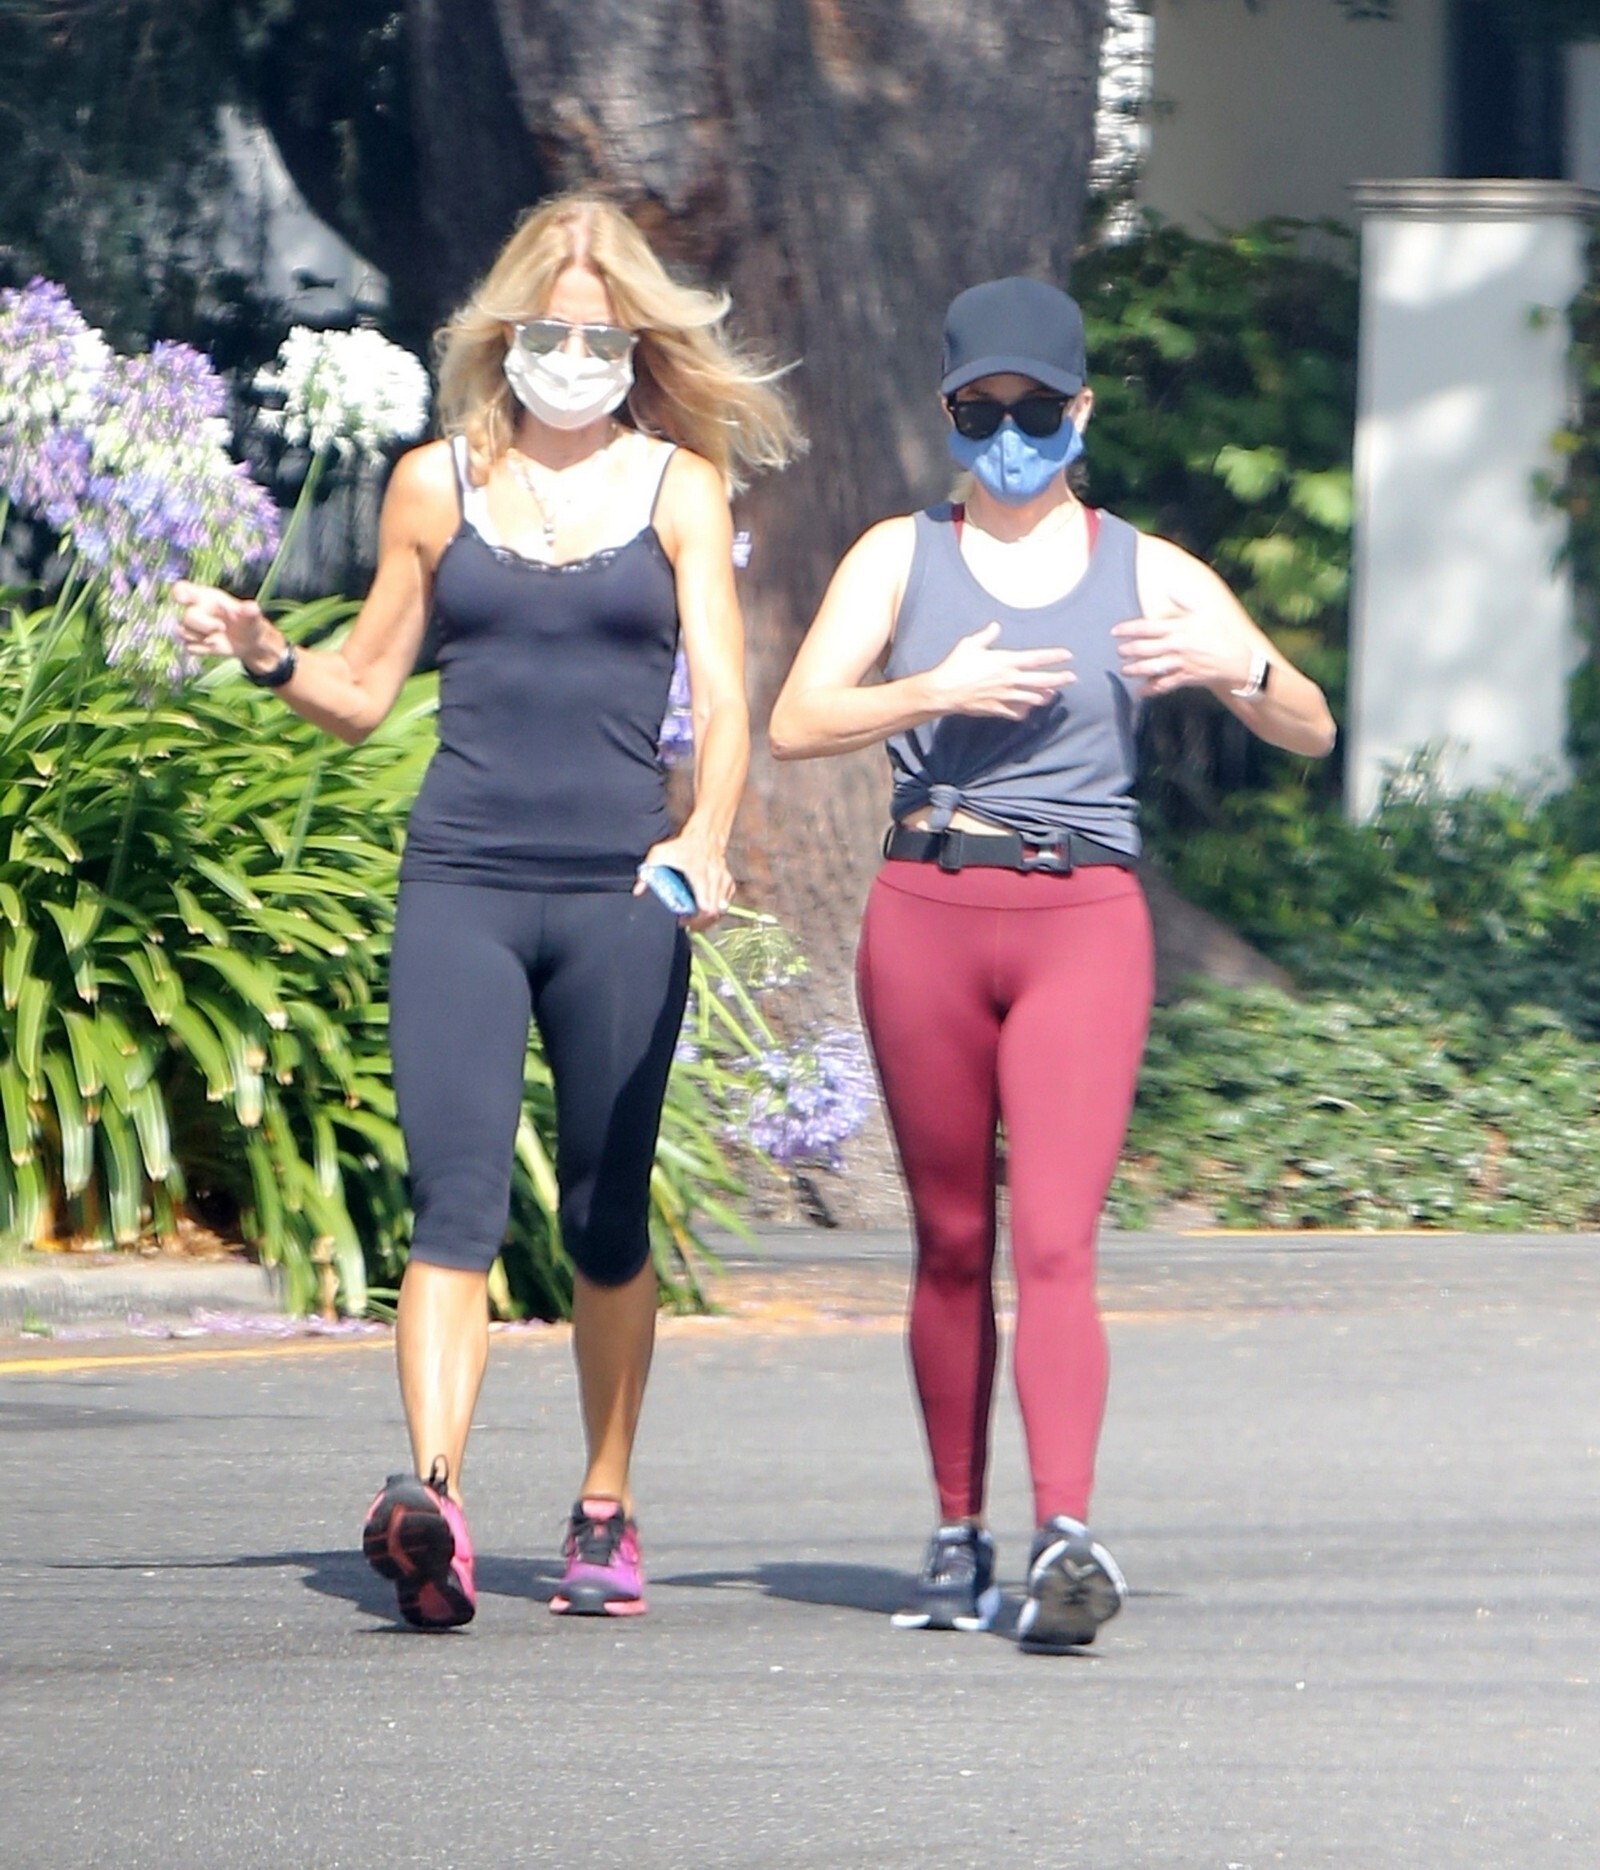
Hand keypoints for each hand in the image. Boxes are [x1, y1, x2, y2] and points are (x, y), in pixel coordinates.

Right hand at [172, 580, 278, 670]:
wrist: (249, 643)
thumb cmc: (249, 623)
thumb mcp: (252, 616)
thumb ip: (250, 611)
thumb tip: (252, 607)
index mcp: (205, 597)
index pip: (183, 589)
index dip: (178, 593)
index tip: (184, 599)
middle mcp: (195, 610)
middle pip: (186, 617)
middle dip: (205, 625)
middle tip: (222, 628)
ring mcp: (193, 627)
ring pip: (182, 632)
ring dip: (201, 639)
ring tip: (218, 637)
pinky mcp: (193, 642)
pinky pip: (188, 647)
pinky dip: (202, 649)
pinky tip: (214, 646)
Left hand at [634, 828, 734, 930]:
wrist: (704, 834)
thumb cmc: (682, 845)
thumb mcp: (659, 854)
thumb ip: (647, 873)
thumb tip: (638, 891)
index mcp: (699, 876)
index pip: (705, 907)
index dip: (695, 920)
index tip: (682, 920)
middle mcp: (714, 880)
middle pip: (714, 913)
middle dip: (700, 922)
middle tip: (688, 922)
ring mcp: (723, 881)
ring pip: (722, 909)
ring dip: (709, 917)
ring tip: (695, 917)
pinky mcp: (727, 881)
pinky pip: (726, 901)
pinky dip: (718, 907)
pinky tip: (706, 906)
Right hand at [924, 621, 1073, 720]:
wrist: (944, 691)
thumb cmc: (956, 666)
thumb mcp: (970, 644)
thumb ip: (986, 636)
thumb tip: (995, 626)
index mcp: (1006, 661)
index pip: (1037, 658)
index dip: (1054, 656)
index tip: (1067, 655)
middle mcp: (1010, 679)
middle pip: (1042, 680)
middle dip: (1059, 678)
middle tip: (1072, 677)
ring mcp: (1005, 696)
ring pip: (1033, 698)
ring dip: (1045, 695)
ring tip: (1052, 694)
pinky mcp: (997, 709)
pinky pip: (1017, 712)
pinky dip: (1025, 711)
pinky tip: (1029, 709)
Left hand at [1112, 603, 1255, 697]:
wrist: (1238, 660)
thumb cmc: (1220, 635)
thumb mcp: (1205, 613)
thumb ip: (1185, 602)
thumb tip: (1171, 590)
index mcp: (1179, 628)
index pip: (1147, 627)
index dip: (1128, 629)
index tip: (1115, 631)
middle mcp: (1177, 646)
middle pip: (1144, 649)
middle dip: (1128, 651)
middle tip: (1119, 652)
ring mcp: (1180, 663)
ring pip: (1151, 667)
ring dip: (1134, 669)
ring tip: (1124, 670)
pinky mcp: (1185, 678)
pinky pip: (1164, 685)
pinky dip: (1150, 689)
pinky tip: (1140, 691)